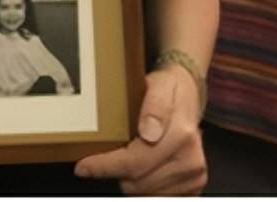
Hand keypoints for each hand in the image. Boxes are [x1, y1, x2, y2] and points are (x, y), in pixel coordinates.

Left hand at [74, 66, 205, 194]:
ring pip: (144, 192)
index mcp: (181, 136)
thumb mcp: (159, 86)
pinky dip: (144, 185)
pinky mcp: (193, 187)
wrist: (189, 96)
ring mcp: (193, 176)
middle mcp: (191, 160)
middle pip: (137, 182)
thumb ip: (154, 107)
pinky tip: (142, 167)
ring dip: (131, 179)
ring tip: (130, 156)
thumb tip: (148, 132)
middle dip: (117, 171)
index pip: (135, 162)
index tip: (83, 167)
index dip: (105, 166)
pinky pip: (157, 196)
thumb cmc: (169, 91)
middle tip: (112, 152)